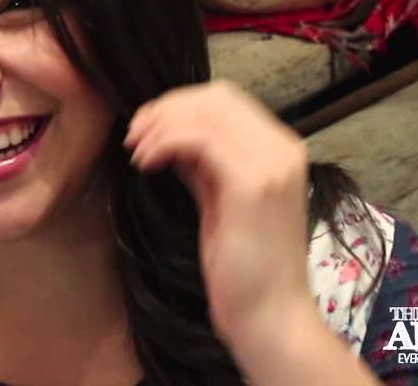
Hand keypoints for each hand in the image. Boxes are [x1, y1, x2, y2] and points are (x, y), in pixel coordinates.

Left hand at [124, 81, 313, 346]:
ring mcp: (272, 164)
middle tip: (134, 134)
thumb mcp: (220, 201)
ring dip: (161, 124)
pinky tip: (146, 163)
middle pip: (217, 97)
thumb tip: (170, 136)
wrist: (270, 318)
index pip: (227, 99)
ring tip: (136, 150)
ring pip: (207, 113)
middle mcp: (283, 149)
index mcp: (281, 150)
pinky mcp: (252, 184)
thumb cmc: (244, 269)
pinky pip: (200, 140)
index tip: (146, 126)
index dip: (180, 103)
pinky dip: (166, 142)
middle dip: (167, 108)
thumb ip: (203, 165)